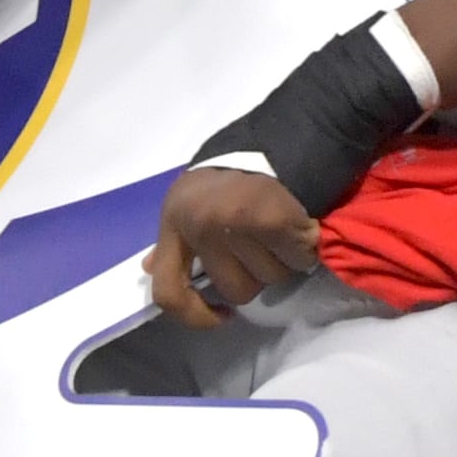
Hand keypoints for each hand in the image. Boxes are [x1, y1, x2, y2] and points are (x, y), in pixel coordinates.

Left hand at [147, 166, 321, 327]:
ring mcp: (234, 220)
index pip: (168, 291)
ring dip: (283, 264)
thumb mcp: (186, 207)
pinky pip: (297, 260)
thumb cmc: (223, 182)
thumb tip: (152, 270)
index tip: (222, 314)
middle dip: (256, 277)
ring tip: (280, 235)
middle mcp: (199, 223)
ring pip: (270, 278)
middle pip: (237, 290)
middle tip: (262, 249)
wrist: (267, 141)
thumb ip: (172, 244)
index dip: (195, 316)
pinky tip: (299, 232)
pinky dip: (304, 252)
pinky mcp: (272, 217)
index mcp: (173, 223)